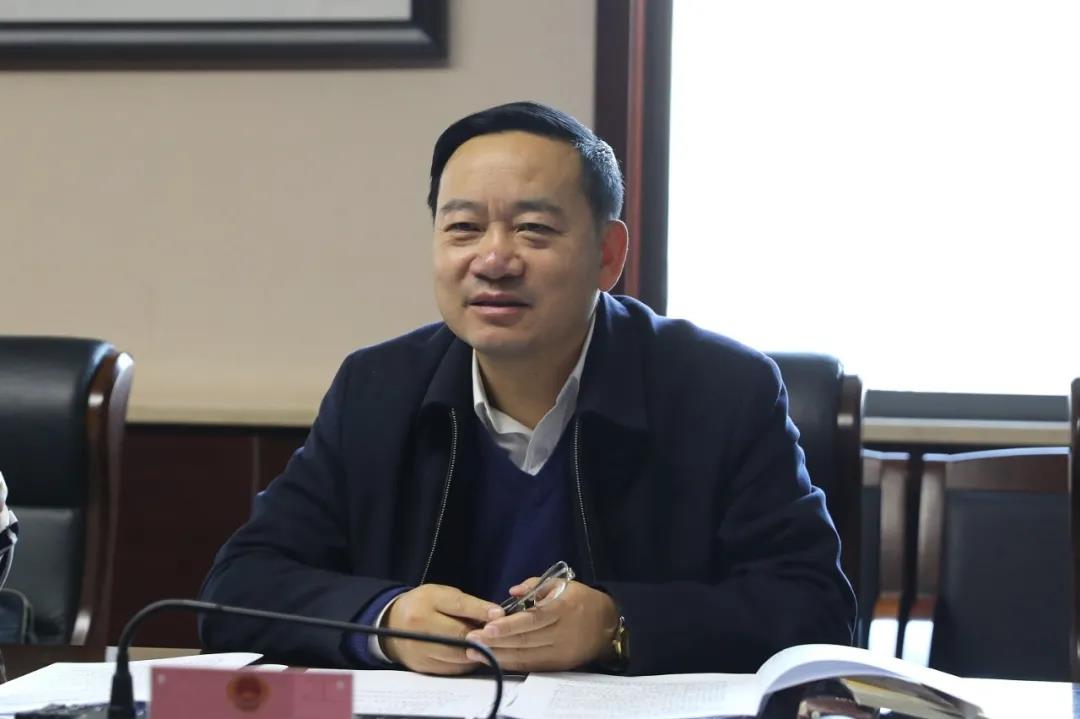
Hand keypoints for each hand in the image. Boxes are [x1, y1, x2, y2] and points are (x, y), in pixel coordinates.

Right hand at [383, 584, 499, 674]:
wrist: (392, 623)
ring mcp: (420, 649)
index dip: (481, 611)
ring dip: (478, 652)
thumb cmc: (424, 605)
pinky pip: (453, 669)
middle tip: (499, 635)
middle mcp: (420, 625)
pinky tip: (474, 656)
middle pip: (459, 635)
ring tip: (490, 646)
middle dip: (483, 636)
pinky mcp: (423, 666)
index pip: (458, 606)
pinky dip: (467, 663)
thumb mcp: (442, 595)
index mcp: (427, 601)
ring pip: (458, 656)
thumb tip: (495, 616)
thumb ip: (467, 605)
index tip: (499, 614)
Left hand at [465, 578, 619, 671]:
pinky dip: (512, 664)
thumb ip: (535, 585)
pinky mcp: (559, 665)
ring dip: (498, 656)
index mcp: (562, 609)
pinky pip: (532, 666)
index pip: (532, 619)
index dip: (509, 626)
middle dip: (495, 642)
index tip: (487, 628)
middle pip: (525, 640)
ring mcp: (561, 652)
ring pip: (526, 656)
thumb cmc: (580, 600)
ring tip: (475, 653)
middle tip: (471, 641)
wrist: (607, 625)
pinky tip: (494, 661)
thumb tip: (512, 592)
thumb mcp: (562, 584)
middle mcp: (562, 633)